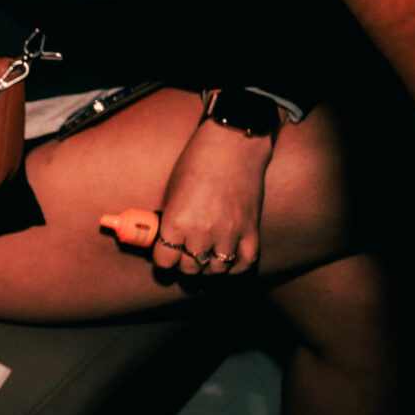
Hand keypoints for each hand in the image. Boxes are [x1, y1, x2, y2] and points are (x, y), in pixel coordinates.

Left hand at [152, 116, 271, 275]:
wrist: (233, 144)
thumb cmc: (197, 161)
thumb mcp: (172, 190)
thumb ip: (169, 219)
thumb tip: (163, 240)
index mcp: (177, 222)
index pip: (164, 260)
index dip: (163, 257)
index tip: (165, 252)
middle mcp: (203, 232)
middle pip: (190, 268)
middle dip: (184, 262)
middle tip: (184, 251)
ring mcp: (230, 234)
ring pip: (217, 269)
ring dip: (209, 265)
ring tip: (205, 253)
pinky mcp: (252, 230)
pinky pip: (244, 263)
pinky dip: (235, 265)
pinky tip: (227, 257)